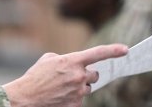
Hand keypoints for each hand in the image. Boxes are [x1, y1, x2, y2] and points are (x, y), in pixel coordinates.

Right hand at [3, 44, 127, 106]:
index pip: (99, 53)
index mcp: (73, 61)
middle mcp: (78, 76)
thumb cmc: (36, 76)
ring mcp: (78, 92)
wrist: (25, 97)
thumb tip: (73, 63)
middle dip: (87, 75)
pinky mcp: (75, 105)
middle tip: (75, 76)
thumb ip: (66, 58)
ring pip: (88, 88)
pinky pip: (80, 99)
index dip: (114, 50)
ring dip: (79, 87)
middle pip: (95, 75)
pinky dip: (73, 98)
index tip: (126, 50)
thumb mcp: (49, 59)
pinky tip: (60, 96)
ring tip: (63, 87)